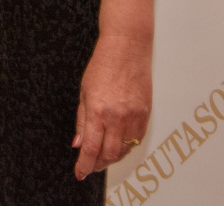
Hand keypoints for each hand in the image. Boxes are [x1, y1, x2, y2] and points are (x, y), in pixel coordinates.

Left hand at [72, 31, 152, 178]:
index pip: (91, 149)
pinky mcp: (145, 115)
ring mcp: (134, 117)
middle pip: (108, 154)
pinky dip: (126, 147)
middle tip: (90, 166)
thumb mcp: (84, 92)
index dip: (85, 165)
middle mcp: (117, 118)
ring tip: (102, 157)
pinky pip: (136, 140)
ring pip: (124, 150)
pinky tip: (118, 145)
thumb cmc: (102, 66)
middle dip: (97, 165)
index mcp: (98, 111)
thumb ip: (82, 121)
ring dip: (112, 157)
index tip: (80, 173)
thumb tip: (78, 144)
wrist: (126, 49)